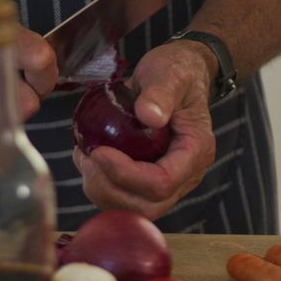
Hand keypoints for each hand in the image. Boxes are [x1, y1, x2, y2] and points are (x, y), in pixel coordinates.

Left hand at [74, 41, 216, 219]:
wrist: (179, 76)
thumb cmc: (177, 72)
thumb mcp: (170, 73)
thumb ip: (161, 93)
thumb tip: (148, 116)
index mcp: (196, 151)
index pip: (162, 181)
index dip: (126, 173)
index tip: (99, 151)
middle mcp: (187, 175)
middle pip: (149, 205)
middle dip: (111, 188)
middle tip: (87, 158)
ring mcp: (170, 182)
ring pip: (135, 209)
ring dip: (102, 190)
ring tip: (84, 157)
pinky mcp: (151, 182)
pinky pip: (126, 199)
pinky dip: (101, 186)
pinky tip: (88, 160)